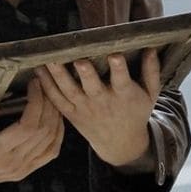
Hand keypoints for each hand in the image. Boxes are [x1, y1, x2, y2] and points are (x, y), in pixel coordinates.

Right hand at [0, 74, 63, 191]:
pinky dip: (56, 136)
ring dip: (55, 118)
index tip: (34, 83)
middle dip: (49, 104)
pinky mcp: (21, 172)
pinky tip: (54, 121)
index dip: (37, 101)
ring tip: (49, 96)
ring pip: (50, 142)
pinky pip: (48, 154)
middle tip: (44, 84)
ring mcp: (19, 170)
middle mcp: (12, 163)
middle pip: (44, 131)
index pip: (29, 126)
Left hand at [37, 49, 160, 166]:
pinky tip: (39, 71)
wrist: (120, 143)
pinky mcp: (71, 113)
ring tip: (49, 59)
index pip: (122, 81)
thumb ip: (151, 72)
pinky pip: (56, 100)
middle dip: (86, 74)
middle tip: (79, 60)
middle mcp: (102, 102)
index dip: (119, 69)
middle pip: (92, 87)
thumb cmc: (136, 112)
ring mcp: (84, 108)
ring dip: (58, 76)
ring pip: (69, 91)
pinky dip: (46, 87)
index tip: (115, 55)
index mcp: (124, 96)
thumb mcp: (150, 95)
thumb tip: (151, 48)